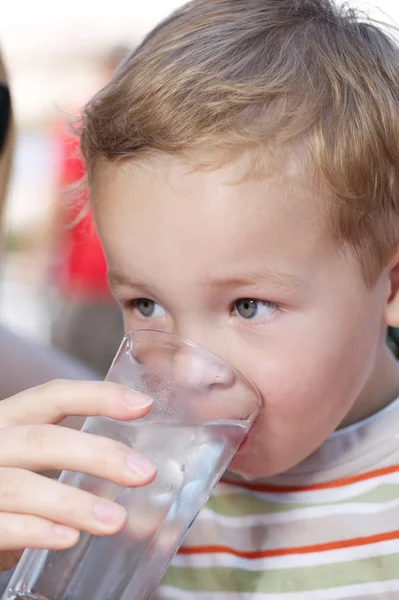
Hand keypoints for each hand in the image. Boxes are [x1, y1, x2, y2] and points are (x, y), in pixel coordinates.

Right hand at [0, 379, 154, 553]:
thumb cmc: (5, 484)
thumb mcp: (27, 458)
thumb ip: (68, 456)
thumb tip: (135, 472)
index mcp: (8, 420)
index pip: (52, 395)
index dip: (98, 396)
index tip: (142, 404)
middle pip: (42, 441)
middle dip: (98, 455)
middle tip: (144, 473)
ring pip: (22, 487)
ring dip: (74, 503)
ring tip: (116, 520)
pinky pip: (2, 526)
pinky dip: (38, 531)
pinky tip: (70, 537)